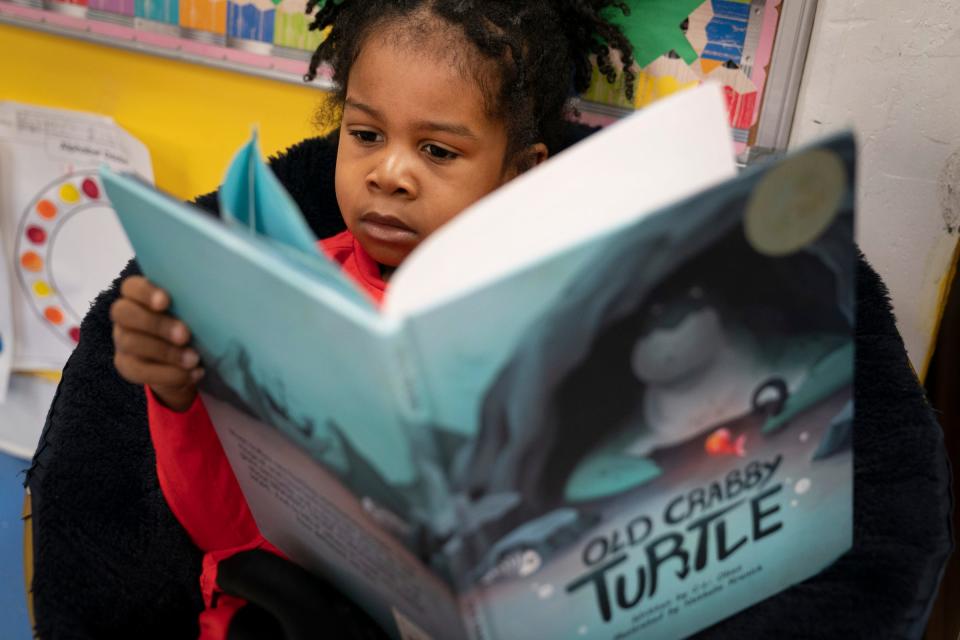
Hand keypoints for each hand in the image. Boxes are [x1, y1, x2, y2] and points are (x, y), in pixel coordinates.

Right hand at [110, 276, 203, 411]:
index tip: (166, 301)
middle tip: (185, 335)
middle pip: (125, 313)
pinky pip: (140, 371)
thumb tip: (215, 299)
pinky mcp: (126, 365)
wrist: (185, 359)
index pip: (132, 286)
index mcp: (139, 295)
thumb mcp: (193, 312)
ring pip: (132, 343)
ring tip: (193, 359)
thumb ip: (192, 304)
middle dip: (157, 325)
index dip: (145, 292)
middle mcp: (125, 316)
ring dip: (166, 352)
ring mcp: (122, 341)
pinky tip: (192, 374)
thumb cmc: (191, 324)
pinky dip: (169, 374)